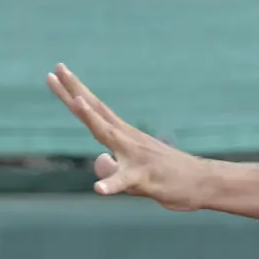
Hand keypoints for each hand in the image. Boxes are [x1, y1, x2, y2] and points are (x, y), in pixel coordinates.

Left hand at [46, 64, 210, 210]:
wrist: (202, 183)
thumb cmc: (165, 177)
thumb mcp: (130, 174)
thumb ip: (111, 168)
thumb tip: (99, 162)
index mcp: (123, 136)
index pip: (93, 110)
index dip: (74, 92)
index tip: (57, 72)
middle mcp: (127, 140)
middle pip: (96, 112)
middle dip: (75, 91)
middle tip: (58, 68)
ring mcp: (135, 156)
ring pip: (109, 135)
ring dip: (92, 118)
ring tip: (77, 103)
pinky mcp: (144, 178)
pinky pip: (125, 181)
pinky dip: (112, 185)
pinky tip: (99, 190)